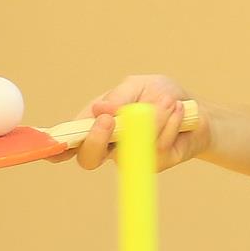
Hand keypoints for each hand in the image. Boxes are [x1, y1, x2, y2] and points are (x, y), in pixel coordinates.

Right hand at [70, 75, 203, 172]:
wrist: (197, 111)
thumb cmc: (161, 96)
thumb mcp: (139, 86)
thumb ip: (119, 98)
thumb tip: (98, 110)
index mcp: (97, 122)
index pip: (71, 137)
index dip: (57, 146)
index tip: (52, 146)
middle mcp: (109, 144)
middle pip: (88, 158)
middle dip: (94, 140)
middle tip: (109, 121)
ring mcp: (130, 157)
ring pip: (126, 151)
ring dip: (150, 122)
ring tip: (167, 101)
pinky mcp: (152, 164)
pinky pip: (155, 148)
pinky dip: (168, 124)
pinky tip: (177, 111)